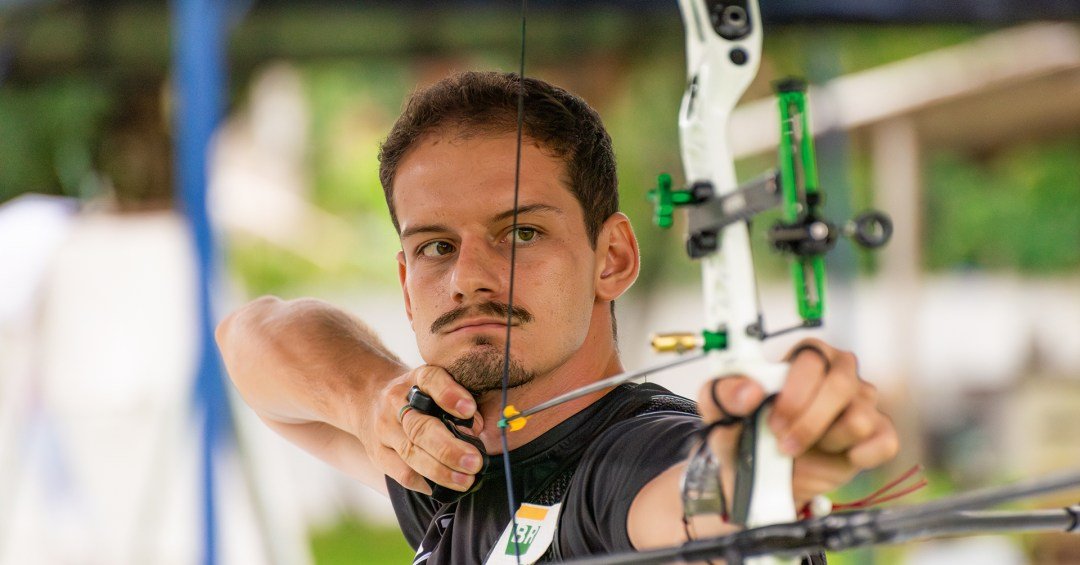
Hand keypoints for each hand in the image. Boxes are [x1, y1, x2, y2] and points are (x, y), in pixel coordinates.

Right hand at [371, 365, 485, 494]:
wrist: (371, 400)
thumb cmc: (418, 395)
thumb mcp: (437, 386)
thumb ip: (458, 402)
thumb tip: (475, 429)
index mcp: (416, 379)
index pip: (431, 381)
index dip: (449, 395)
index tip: (469, 410)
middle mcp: (396, 401)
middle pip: (419, 427)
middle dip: (449, 449)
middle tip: (475, 462)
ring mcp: (384, 429)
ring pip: (410, 454)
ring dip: (441, 471)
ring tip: (465, 481)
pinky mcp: (378, 454)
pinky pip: (401, 474)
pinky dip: (425, 483)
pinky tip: (444, 488)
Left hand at [697, 338, 898, 505]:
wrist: (759, 478)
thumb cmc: (746, 432)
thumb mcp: (720, 413)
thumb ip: (723, 395)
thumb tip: (749, 391)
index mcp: (805, 358)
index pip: (812, 356)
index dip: (795, 391)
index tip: (773, 421)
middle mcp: (839, 374)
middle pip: (841, 384)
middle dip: (809, 421)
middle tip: (784, 442)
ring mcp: (862, 403)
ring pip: (859, 418)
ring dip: (826, 441)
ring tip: (807, 447)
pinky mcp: (877, 435)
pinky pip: (884, 441)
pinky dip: (860, 455)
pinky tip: (839, 457)